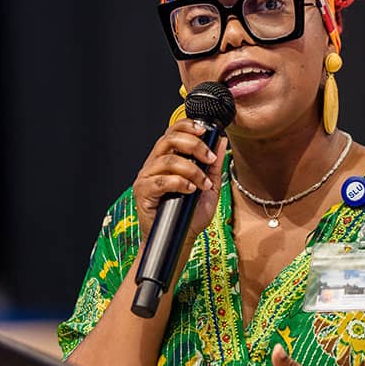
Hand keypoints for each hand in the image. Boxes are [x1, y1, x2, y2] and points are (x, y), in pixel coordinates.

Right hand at [133, 118, 227, 243]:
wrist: (180, 239)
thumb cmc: (190, 215)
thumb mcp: (209, 187)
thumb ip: (214, 165)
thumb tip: (221, 141)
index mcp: (167, 158)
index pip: (173, 132)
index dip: (188, 126)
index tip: (205, 131)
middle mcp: (154, 164)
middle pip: (169, 139)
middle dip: (194, 145)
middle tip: (209, 158)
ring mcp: (146, 177)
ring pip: (167, 159)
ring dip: (191, 169)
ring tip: (203, 183)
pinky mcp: (143, 192)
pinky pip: (161, 180)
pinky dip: (179, 183)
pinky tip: (190, 190)